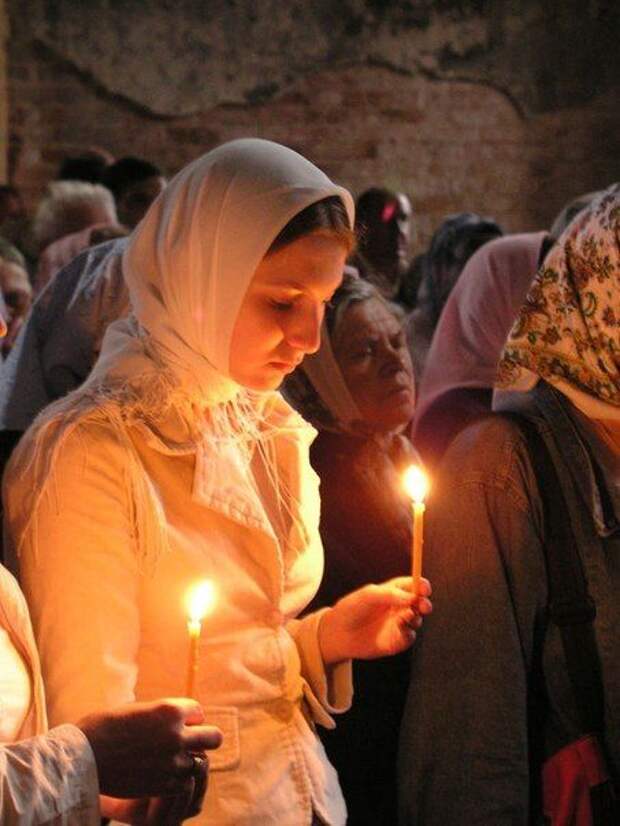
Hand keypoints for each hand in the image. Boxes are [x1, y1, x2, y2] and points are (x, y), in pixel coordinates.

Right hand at [78, 698, 221, 820]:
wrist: (83, 756)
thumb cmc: (105, 726)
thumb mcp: (139, 709)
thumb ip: (162, 714)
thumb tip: (178, 717)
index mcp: (170, 710)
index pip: (199, 712)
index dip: (189, 718)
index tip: (179, 724)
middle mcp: (177, 734)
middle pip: (214, 738)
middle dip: (205, 739)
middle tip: (192, 743)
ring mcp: (172, 761)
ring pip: (199, 762)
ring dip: (188, 761)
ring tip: (171, 761)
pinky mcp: (164, 784)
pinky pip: (185, 782)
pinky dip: (178, 780)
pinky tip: (163, 776)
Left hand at [318, 576, 431, 664]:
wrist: (338, 634)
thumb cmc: (351, 609)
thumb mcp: (368, 595)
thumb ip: (390, 594)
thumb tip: (412, 597)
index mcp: (393, 591)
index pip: (413, 585)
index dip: (422, 585)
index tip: (424, 588)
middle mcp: (399, 606)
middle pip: (420, 602)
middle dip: (425, 603)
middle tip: (423, 606)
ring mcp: (399, 623)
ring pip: (418, 619)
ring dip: (416, 618)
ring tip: (404, 617)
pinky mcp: (397, 640)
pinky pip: (410, 637)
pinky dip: (408, 633)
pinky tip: (398, 631)